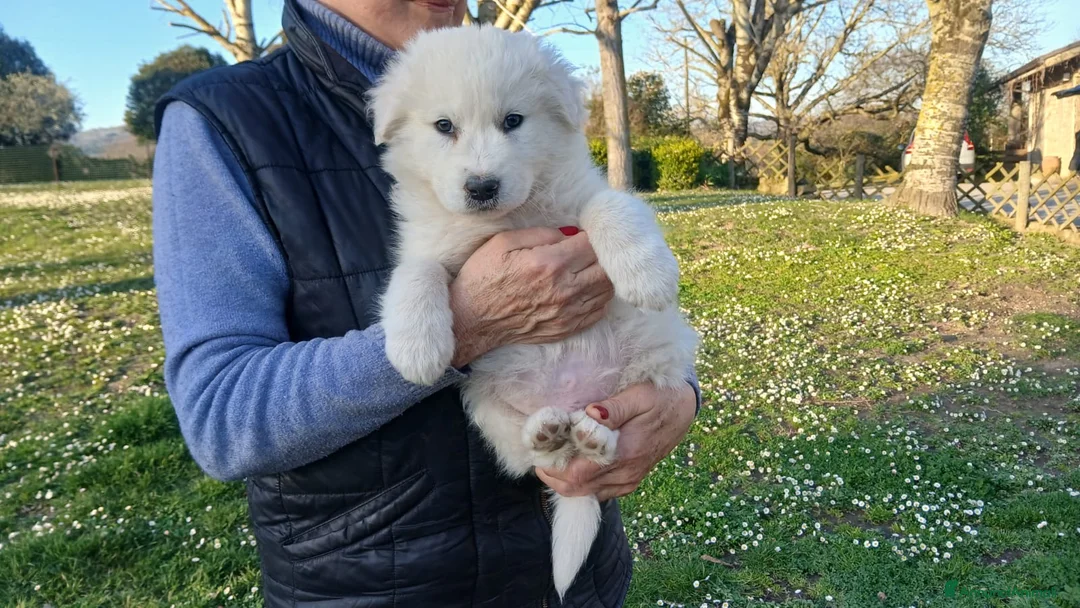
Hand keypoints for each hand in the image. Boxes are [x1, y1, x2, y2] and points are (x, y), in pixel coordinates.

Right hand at [449, 227, 613, 366]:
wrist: (472, 321)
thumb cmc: (484, 277)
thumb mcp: (503, 242)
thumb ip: (542, 233)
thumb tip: (569, 233)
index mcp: (549, 263)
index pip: (591, 244)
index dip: (589, 235)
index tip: (580, 235)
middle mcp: (563, 289)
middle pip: (606, 267)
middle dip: (600, 255)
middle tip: (585, 251)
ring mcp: (568, 312)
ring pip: (607, 289)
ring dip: (601, 275)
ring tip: (585, 268)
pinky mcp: (567, 328)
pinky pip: (599, 310)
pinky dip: (597, 296)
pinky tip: (582, 288)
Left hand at [535, 382, 695, 500]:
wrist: (684, 409)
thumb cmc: (660, 398)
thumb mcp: (639, 396)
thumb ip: (613, 409)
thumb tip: (588, 415)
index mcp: (624, 454)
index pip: (577, 474)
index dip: (552, 466)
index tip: (539, 449)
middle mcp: (625, 474)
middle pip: (575, 489)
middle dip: (552, 474)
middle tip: (541, 452)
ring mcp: (628, 480)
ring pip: (584, 493)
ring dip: (564, 479)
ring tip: (554, 455)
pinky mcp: (629, 481)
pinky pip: (598, 491)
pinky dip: (580, 482)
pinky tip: (574, 462)